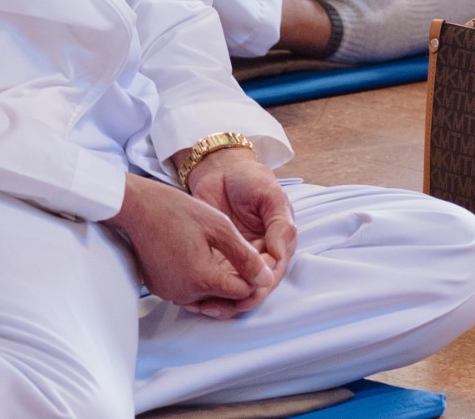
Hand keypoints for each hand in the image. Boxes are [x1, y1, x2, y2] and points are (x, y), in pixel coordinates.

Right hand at [104, 172, 276, 316]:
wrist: (138, 208)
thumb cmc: (178, 211)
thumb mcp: (220, 227)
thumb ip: (245, 257)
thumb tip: (266, 280)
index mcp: (202, 279)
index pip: (243, 293)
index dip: (255, 277)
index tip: (256, 257)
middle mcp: (184, 294)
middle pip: (226, 301)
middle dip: (240, 284)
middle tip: (246, 258)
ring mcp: (170, 293)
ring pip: (208, 299)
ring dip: (221, 284)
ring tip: (227, 257)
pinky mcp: (160, 289)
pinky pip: (189, 294)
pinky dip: (202, 283)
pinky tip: (206, 260)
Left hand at [185, 147, 295, 299]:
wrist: (219, 169)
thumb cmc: (250, 179)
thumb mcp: (270, 196)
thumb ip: (279, 224)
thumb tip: (279, 256)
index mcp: (278, 243)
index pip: (272, 273)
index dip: (260, 285)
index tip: (245, 290)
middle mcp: (260, 255)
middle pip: (253, 288)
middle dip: (238, 300)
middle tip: (219, 305)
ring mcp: (237, 258)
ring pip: (233, 290)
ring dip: (222, 302)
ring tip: (205, 306)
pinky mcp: (216, 258)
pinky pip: (214, 281)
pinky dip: (207, 293)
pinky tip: (195, 300)